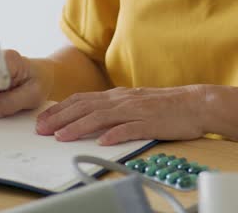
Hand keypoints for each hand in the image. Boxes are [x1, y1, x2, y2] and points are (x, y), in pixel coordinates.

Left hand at [34, 86, 206, 145]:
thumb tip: (89, 117)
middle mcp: (123, 100)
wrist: (196, 103)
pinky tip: (102, 141)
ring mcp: (136, 110)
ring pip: (102, 117)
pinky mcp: (151, 123)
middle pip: (85, 107)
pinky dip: (115, 134)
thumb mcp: (133, 102)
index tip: (42, 118)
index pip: (82, 99)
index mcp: (117, 95)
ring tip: (61, 136)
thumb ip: (112, 108)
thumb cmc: (165, 106)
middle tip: (41, 129)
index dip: (60, 108)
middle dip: (60, 118)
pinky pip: (130, 129)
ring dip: (79, 126)